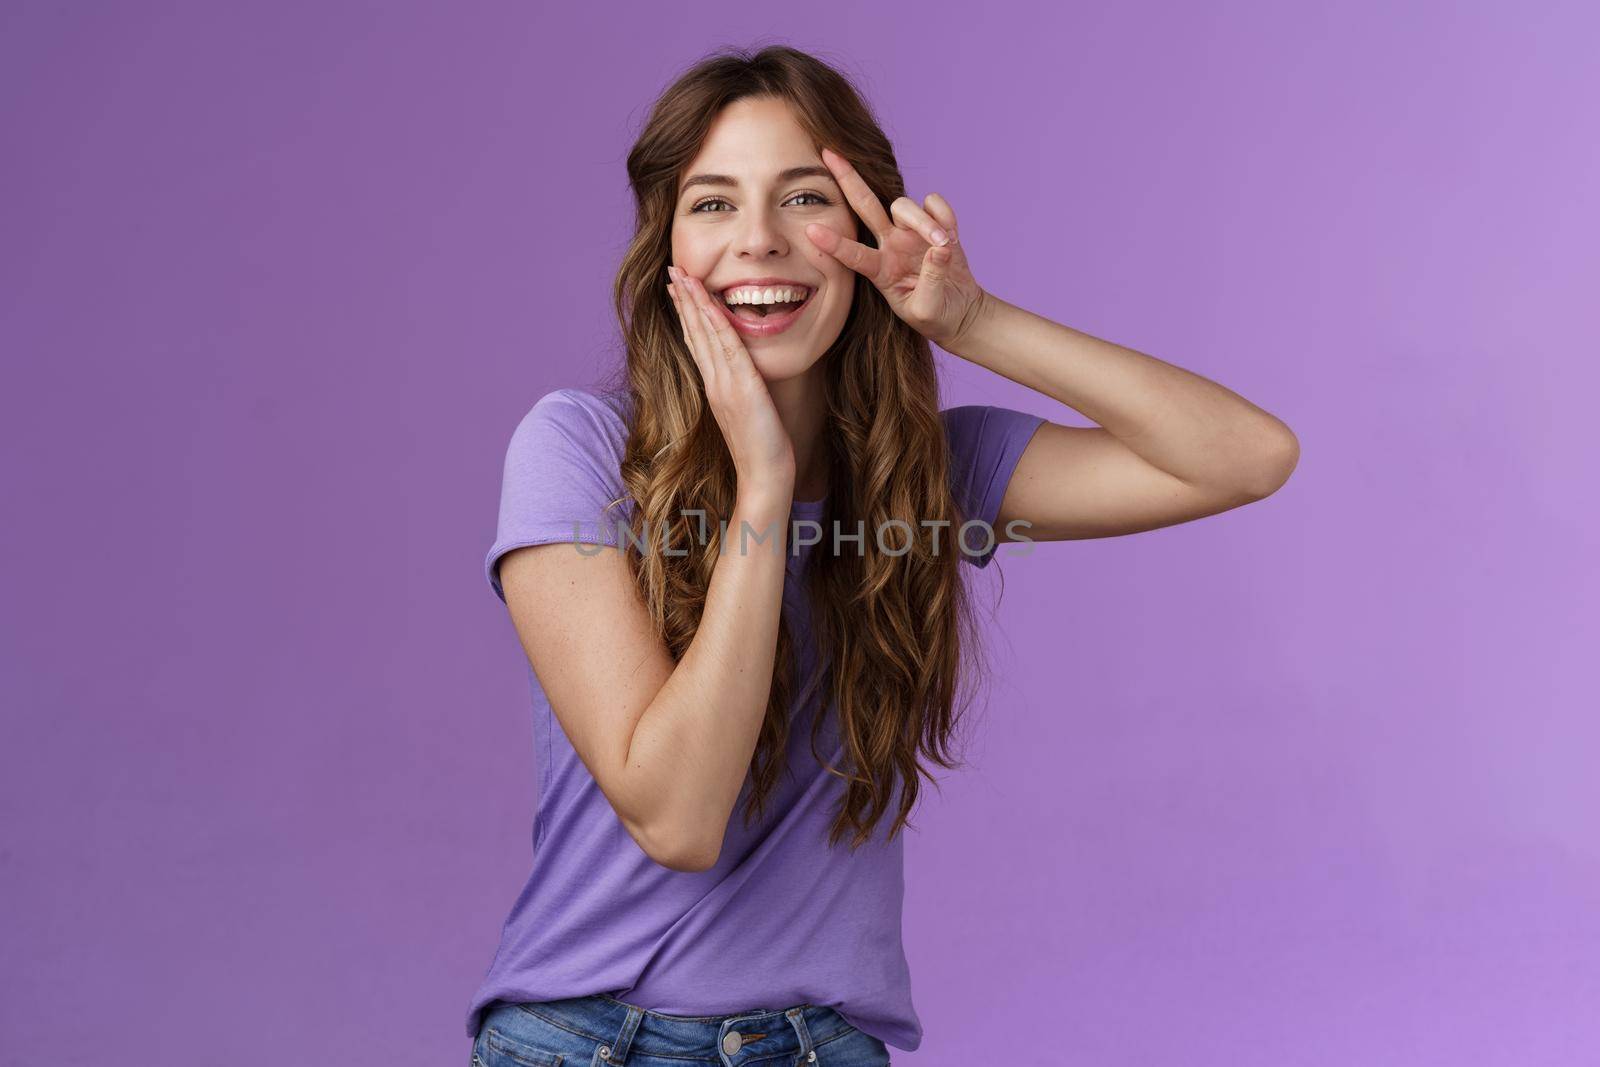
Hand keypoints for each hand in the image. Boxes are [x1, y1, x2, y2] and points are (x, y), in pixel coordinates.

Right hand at [666, 265, 795, 503]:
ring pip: (705, 335)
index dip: (687, 314)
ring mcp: (724, 385)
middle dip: (684, 300)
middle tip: (672, 271)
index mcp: (715, 387)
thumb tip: (745, 377)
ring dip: (693, 303)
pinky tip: (709, 303)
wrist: (764, 477)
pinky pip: (727, 348)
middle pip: (694, 333)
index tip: (679, 290)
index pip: (697, 342)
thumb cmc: (763, 449)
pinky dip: (716, 323)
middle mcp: (714, 382)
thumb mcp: (750, 412)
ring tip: (682, 277)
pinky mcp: (741, 389)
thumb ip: (742, 391)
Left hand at [803, 146, 989, 352]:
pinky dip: (943, 214)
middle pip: (864, 205)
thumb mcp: (927, 310)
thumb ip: (931, 281)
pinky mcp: (936, 224)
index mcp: (880, 271)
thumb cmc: (935, 315)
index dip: (833, 244)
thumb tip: (939, 249)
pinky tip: (950, 235)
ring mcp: (911, 232)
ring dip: (923, 221)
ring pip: (905, 206)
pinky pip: (935, 203)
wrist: (958, 311)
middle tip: (829, 153)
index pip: (853, 255)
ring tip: (942, 244)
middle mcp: (890, 245)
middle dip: (847, 179)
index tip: (810, 230)